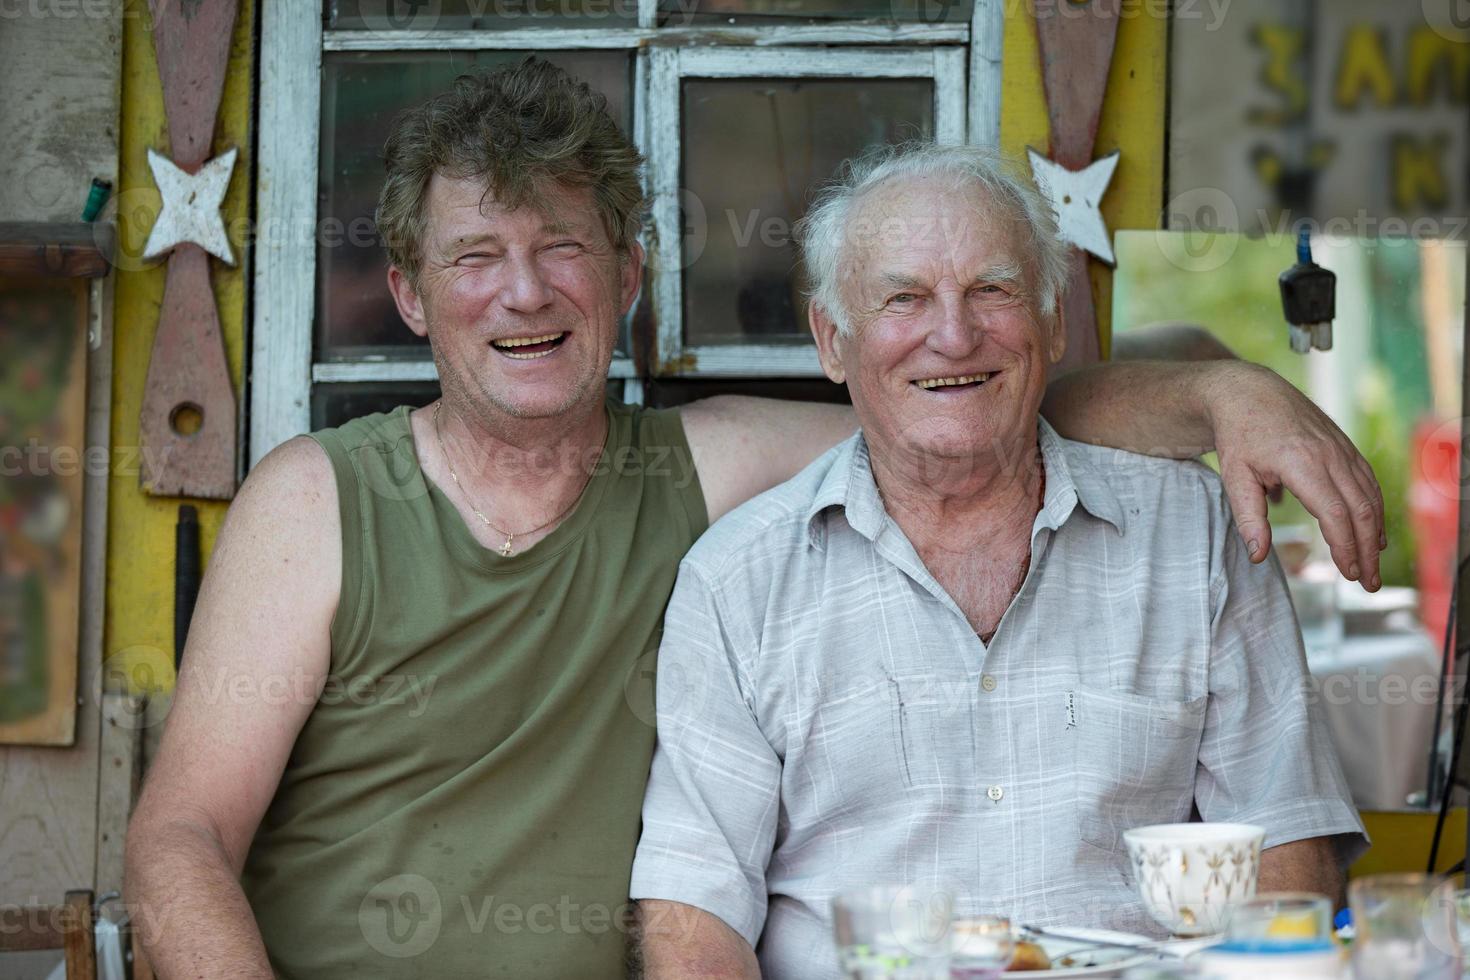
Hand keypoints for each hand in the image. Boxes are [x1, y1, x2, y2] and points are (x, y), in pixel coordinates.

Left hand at [1205, 362, 1385, 590]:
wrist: (1248, 392)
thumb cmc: (1238, 435)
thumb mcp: (1233, 476)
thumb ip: (1247, 517)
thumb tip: (1258, 556)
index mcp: (1301, 463)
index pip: (1335, 514)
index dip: (1345, 547)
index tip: (1349, 573)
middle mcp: (1329, 455)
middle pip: (1361, 510)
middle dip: (1368, 550)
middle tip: (1368, 582)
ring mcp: (1340, 448)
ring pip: (1370, 496)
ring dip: (1376, 532)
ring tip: (1373, 563)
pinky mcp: (1344, 445)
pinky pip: (1367, 480)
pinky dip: (1374, 507)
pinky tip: (1374, 530)